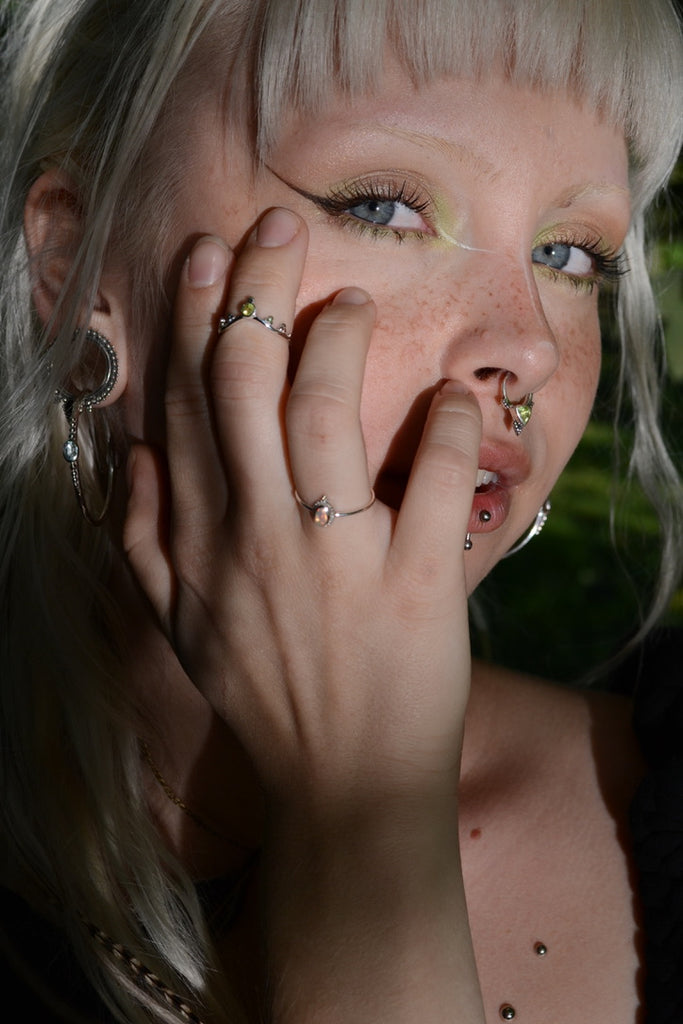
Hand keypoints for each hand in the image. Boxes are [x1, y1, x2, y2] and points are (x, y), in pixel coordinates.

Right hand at [124, 207, 481, 806]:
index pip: (189, 407)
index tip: (209, 257)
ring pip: (325, 419)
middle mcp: (259, 538)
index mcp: (203, 542)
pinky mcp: (416, 584)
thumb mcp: (178, 627)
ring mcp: (337, 560)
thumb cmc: (264, 697)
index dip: (197, 322)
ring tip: (351, 304)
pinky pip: (429, 485)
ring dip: (339, 345)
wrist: (342, 785)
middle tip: (277, 230)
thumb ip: (144, 542)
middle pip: (248, 388)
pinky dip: (446, 429)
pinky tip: (453, 395)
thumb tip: (132, 456)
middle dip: (259, 295)